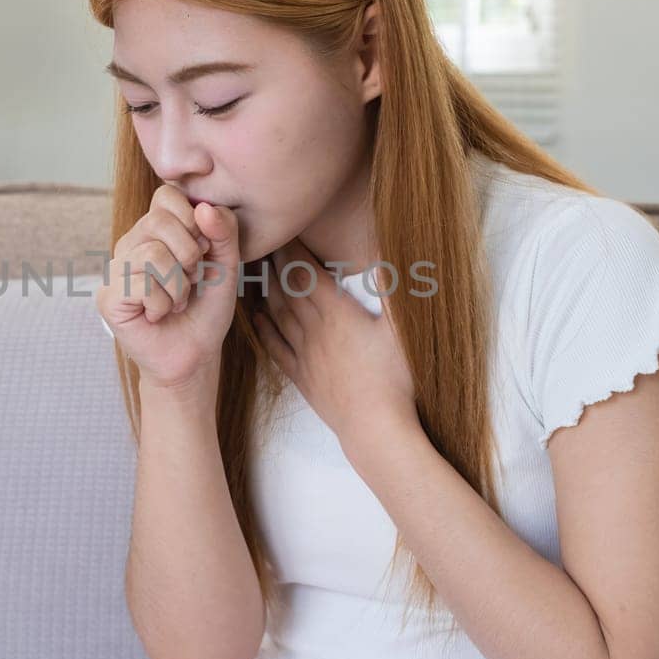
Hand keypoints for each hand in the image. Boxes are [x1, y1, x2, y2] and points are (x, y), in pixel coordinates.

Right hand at [95, 185, 241, 390]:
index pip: (166, 195)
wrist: (195, 354)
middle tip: (190, 280)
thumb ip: (223, 231)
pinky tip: (159, 315)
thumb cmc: (206, 308)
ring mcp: (115, 270)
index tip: (203, 250)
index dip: (192, 220)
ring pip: (153, 255)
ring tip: (177, 300)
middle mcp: (130, 244)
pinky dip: (163, 305)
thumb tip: (203, 207)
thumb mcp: (226, 264)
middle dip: (189, 255)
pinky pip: (142, 286)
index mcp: (154, 230)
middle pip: (159, 222)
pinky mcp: (108, 297)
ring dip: (178, 286)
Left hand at [252, 237, 419, 447]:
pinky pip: (275, 348)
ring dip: (265, 291)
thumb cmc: (395, 378)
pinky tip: (257, 318)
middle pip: (287, 289)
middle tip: (264, 242)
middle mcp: (314, 330)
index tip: (285, 230)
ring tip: (256, 272)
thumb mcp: (401, 329)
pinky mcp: (302, 377)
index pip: (306, 272)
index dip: (293, 250)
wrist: (375, 427)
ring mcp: (305, 355)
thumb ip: (394, 291)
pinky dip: (264, 329)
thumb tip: (388, 259)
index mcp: (337, 313)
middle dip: (275, 263)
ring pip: (277, 314)